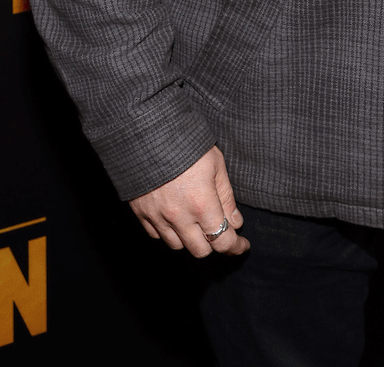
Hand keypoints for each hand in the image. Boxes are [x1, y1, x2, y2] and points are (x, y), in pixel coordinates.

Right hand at [129, 146, 248, 256]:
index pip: (222, 241)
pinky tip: (175, 217)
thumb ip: (226, 197)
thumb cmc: (186, 144)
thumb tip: (236, 222)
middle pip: (200, 251)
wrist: (148, 132)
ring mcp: (158, 217)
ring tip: (195, 220)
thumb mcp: (216, 164)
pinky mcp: (141, 213)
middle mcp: (179, 216)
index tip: (242, 245)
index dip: (235, 247)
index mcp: (202, 204)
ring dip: (190, 238)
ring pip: (177, 246)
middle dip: (213, 244)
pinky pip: (157, 235)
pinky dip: (168, 231)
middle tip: (218, 229)